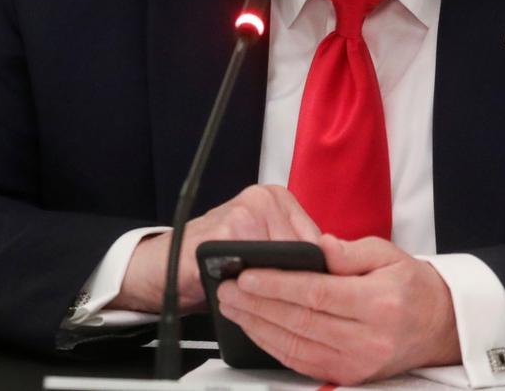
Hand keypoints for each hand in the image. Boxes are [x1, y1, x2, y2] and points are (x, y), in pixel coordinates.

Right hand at [108, 184, 319, 312]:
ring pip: (283, 262)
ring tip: (272, 303)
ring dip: (280, 289)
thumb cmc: (220, 259)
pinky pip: (257, 270)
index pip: (318, 240)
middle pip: (304, 251)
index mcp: (278, 198)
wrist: (168, 265)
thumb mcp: (264, 246)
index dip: (321, 273)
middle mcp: (263, 198)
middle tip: (296, 305)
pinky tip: (251, 300)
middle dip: (302, 282)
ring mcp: (244, 211)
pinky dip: (256, 291)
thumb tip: (336, 273)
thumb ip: (296, 252)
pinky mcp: (227, 231)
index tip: (321, 296)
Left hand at [215, 233, 461, 384]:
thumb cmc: (412, 286)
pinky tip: (256, 329)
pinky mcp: (349, 375)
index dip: (277, 285)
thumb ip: (350, 252)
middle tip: (228, 289)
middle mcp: (368, 338)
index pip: (317, 293)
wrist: (439, 326)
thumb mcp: (388, 255)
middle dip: (258, 304)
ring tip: (233, 307)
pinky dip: (274, 346)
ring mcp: (357, 362)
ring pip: (296, 346)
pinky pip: (302, 362)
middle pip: (301, 321)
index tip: (247, 274)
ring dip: (258, 326)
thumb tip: (316, 246)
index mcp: (379, 302)